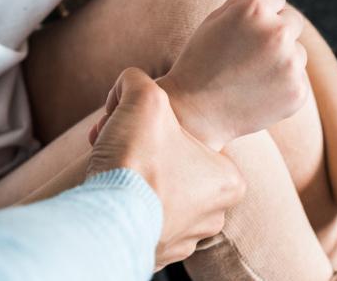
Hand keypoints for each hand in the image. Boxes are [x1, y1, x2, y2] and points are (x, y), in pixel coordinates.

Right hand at [86, 67, 245, 267]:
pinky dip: (129, 209)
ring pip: (161, 198)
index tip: (143, 129)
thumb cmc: (138, 160)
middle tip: (125, 147)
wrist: (108, 218)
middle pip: (177, 170)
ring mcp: (185, 240)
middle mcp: (214, 215)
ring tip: (116, 170)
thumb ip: (140, 81)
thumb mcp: (144, 97)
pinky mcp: (156, 255)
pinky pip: (144, 223)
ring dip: (139, 183)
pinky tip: (113, 196)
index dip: (163, 129)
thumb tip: (131, 82)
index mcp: (228, 180)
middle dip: (149, 156)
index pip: (196, 142)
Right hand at [159, 0, 309, 149]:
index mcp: (254, 9)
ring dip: (281, 60)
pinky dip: (283, 85)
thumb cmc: (200, 61)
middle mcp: (277, 32)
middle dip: (276, 32)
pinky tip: (257, 92)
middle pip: (293, 22)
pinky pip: (298, 79)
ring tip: (249, 75)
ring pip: (297, 52)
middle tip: (250, 52)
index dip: (260, 13)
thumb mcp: (213, 20)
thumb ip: (243, 2)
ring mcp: (291, 64)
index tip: (247, 29)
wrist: (195, 111)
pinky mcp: (298, 91)